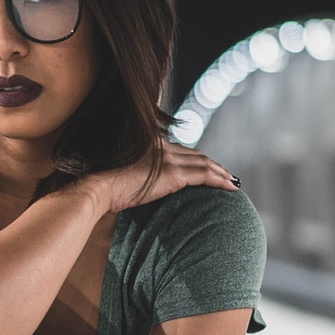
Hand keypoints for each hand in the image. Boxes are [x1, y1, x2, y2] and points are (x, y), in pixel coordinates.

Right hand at [89, 140, 240, 213]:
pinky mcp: (173, 173)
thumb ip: (140, 176)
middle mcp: (163, 147)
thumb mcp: (126, 178)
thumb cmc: (108, 189)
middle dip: (214, 166)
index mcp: (152, 144)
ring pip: (204, 164)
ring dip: (221, 173)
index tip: (210, 169)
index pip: (183, 152)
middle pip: (197, 156)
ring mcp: (169, 158)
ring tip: (233, 182)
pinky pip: (204, 175)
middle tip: (227, 176)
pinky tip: (230, 187)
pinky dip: (220, 180)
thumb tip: (145, 188)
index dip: (199, 160)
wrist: (102, 189)